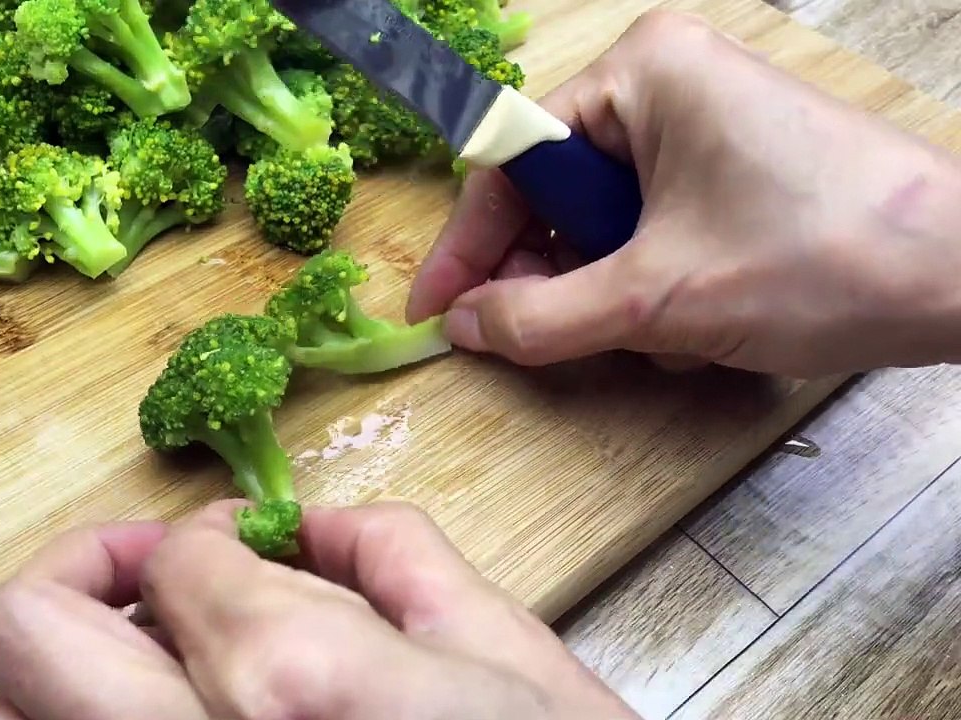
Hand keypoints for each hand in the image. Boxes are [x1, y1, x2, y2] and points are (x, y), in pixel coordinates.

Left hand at [0, 500, 638, 718]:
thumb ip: (396, 555)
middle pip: (24, 628)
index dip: (209, 537)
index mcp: (287, 675)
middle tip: (153, 582)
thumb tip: (312, 528)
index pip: (174, 561)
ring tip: (149, 668)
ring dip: (58, 675)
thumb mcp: (509, 659)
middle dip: (81, 573)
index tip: (246, 545)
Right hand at [407, 9, 960, 378]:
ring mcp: (708, 123)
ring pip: (608, 222)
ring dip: (613, 295)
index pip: (512, 160)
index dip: (468, 244)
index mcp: (640, 74)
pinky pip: (657, 226)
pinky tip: (693, 327)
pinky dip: (657, 286)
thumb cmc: (822, 257)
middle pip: (558, 194)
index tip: (434, 309)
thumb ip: (540, 318)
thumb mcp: (656, 300)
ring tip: (654, 337)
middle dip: (554, 276)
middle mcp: (668, 82)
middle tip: (536, 340)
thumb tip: (463, 326)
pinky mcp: (739, 166)